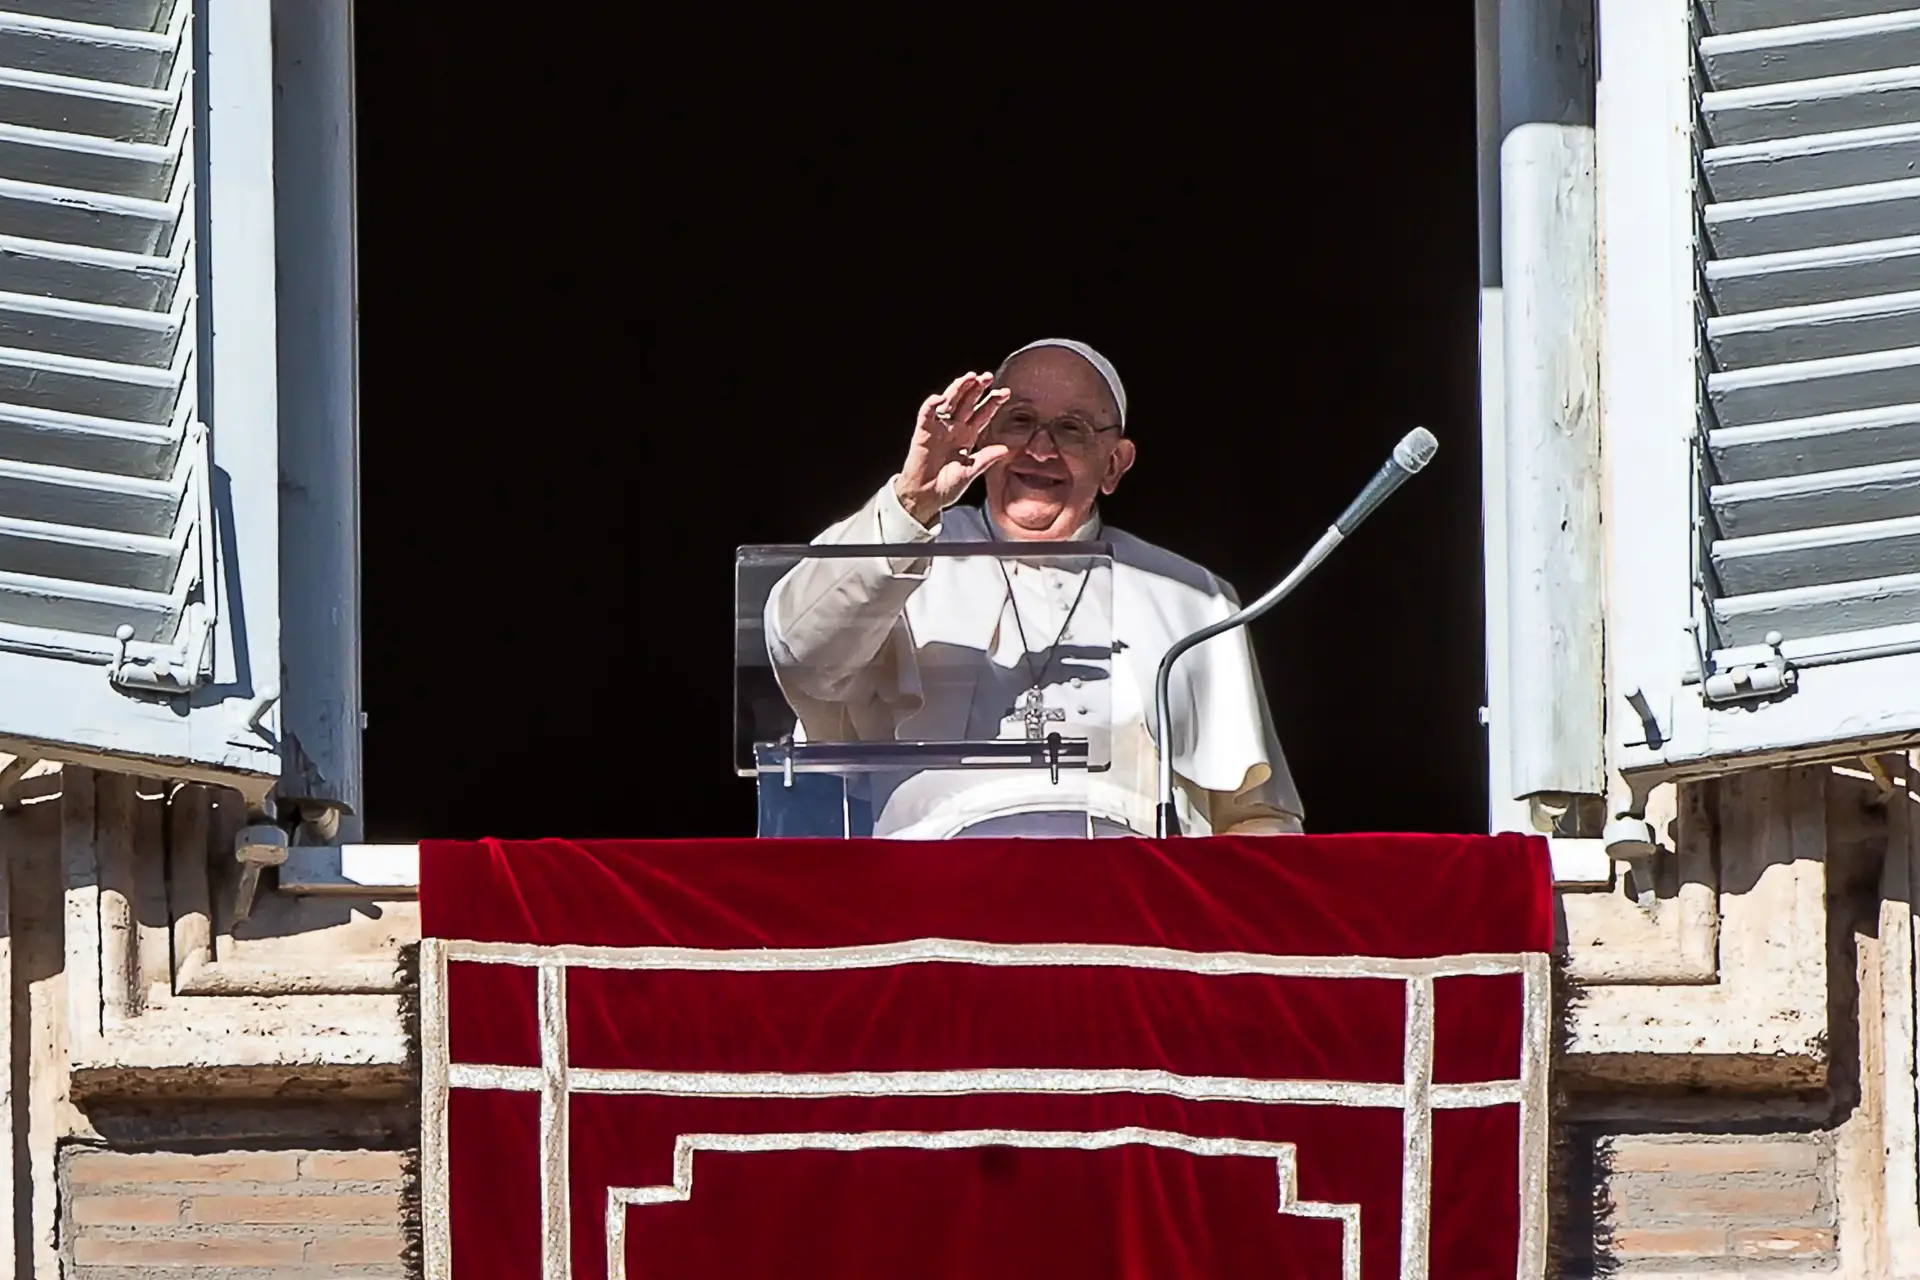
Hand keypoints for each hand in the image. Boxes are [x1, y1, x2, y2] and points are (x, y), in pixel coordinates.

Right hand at [893, 372, 1011, 525]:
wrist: (926, 496)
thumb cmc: (947, 485)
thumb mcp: (970, 472)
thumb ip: (986, 459)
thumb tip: (1005, 448)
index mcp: (968, 436)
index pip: (982, 414)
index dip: (992, 402)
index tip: (1005, 392)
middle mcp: (954, 428)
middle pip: (967, 403)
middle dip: (977, 389)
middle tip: (987, 377)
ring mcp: (939, 428)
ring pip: (949, 402)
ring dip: (958, 389)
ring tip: (969, 378)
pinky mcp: (923, 432)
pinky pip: (926, 414)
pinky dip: (931, 405)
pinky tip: (940, 398)